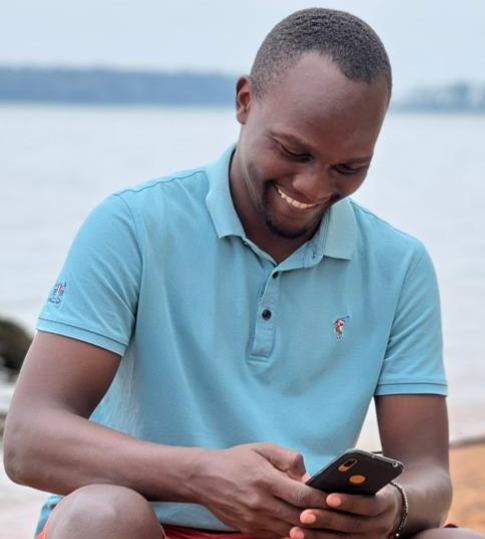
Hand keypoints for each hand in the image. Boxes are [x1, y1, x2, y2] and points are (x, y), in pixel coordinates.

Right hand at [192, 443, 326, 537]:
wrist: (203, 478)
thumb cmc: (236, 459)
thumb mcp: (262, 449)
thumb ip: (288, 459)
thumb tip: (309, 477)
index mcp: (265, 480)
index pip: (302, 497)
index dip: (322, 501)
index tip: (337, 500)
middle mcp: (260, 503)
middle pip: (300, 518)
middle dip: (323, 520)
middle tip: (342, 519)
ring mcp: (254, 520)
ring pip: (290, 532)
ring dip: (311, 532)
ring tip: (330, 530)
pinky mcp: (249, 530)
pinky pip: (277, 537)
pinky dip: (293, 535)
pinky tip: (307, 533)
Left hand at [290, 483, 402, 538]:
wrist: (393, 510)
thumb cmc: (372, 487)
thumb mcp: (371, 480)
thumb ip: (353, 479)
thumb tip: (321, 479)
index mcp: (385, 504)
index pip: (368, 504)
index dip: (348, 502)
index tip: (328, 498)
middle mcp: (381, 526)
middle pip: (352, 526)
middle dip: (326, 521)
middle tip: (303, 516)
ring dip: (318, 537)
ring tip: (296, 531)